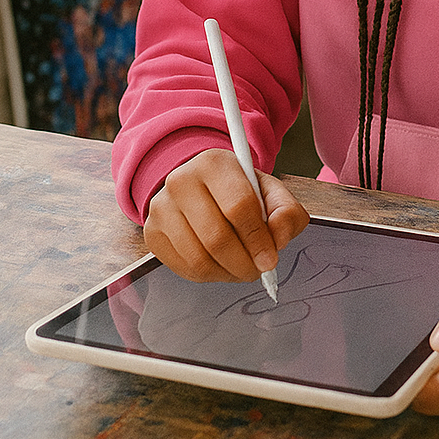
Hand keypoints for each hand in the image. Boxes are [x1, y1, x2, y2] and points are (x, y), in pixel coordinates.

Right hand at [143, 148, 309, 283]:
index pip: (239, 206)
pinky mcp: (153, 233)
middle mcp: (181, 181)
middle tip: (258, 270)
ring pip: (199, 259)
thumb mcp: (269, 191)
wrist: (199, 187)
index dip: (258, 239)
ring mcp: (161, 208)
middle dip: (244, 263)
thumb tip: (279, 238)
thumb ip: (286, 212)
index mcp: (214, 163)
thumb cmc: (238, 190)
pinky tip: (221, 264)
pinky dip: (210, 275)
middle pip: (217, 238)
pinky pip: (185, 268)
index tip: (271, 259)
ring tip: (242, 268)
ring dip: (228, 273)